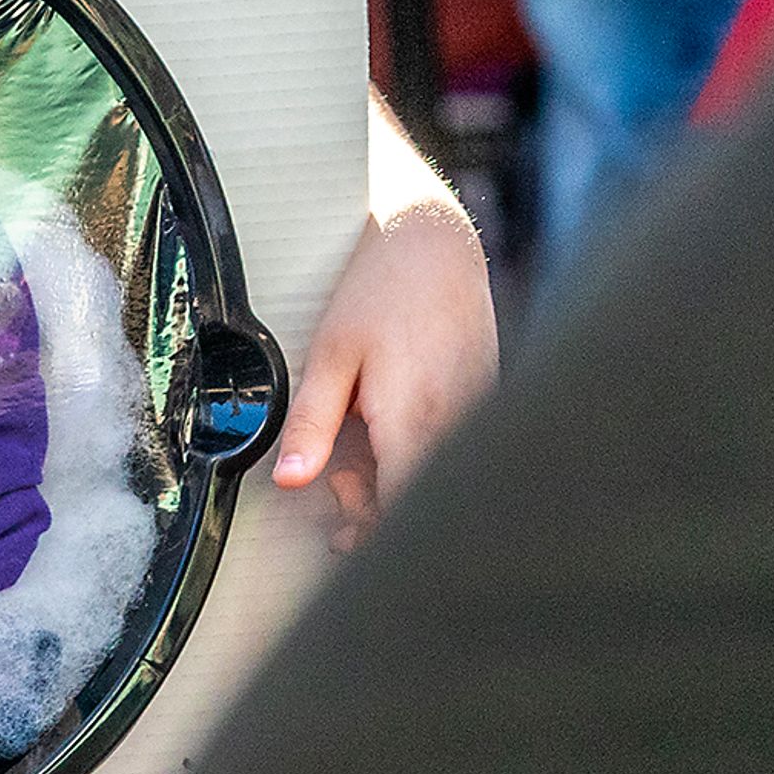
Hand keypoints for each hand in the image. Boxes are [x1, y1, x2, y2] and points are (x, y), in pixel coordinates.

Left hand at [271, 194, 498, 546]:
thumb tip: (290, 481)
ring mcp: (476, 410)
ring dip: (396, 482)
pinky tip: (392, 428)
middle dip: (377, 513)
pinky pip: (452, 447)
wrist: (432, 238)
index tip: (338, 533)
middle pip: (422, 501)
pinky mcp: (483, 397)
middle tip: (336, 487)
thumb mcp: (330, 354)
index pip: (402, 512)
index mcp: (414, 419)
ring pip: (438, 476)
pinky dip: (419, 453)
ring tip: (359, 449)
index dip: (371, 535)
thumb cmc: (380, 288)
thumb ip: (311, 423)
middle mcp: (455, 422)